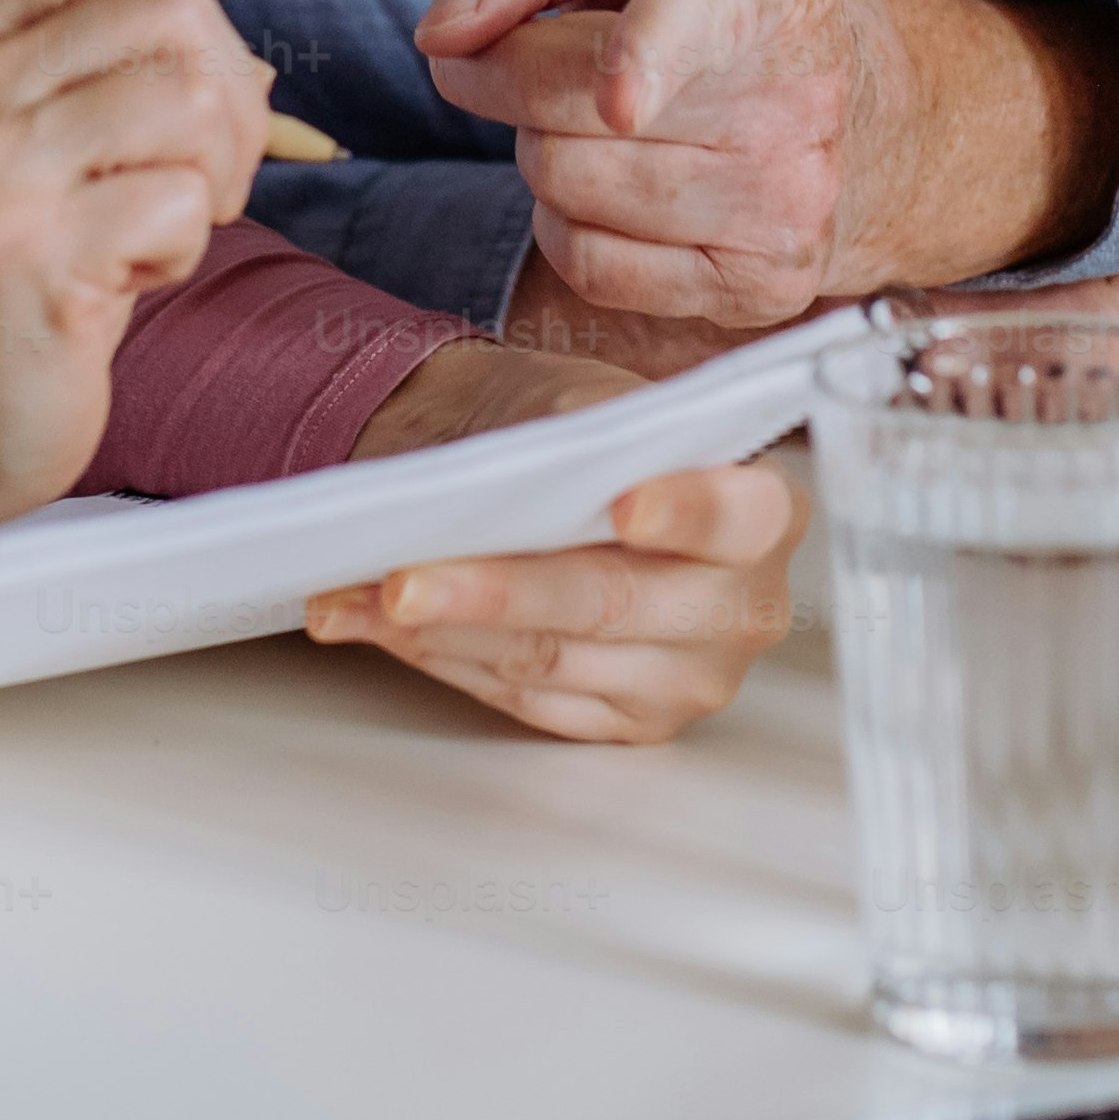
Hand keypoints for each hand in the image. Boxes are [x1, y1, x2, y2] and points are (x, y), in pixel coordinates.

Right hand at [0, 0, 271, 607]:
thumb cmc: (16, 266)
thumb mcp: (40, 135)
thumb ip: (120, 67)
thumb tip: (250, 64)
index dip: (192, 17)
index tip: (170, 99)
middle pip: (179, 8)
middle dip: (229, 100)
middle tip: (192, 179)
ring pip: (193, 99)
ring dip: (212, 178)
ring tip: (153, 230)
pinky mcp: (28, 251)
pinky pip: (181, 203)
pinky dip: (181, 249)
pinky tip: (122, 282)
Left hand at [302, 341, 804, 742]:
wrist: (554, 477)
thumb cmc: (582, 430)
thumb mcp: (596, 397)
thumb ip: (591, 429)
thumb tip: (540, 468)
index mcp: (765, 510)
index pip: (734, 516)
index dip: (684, 510)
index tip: (624, 505)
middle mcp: (744, 608)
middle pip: (609, 603)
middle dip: (495, 591)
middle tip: (402, 580)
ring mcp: (687, 680)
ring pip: (547, 658)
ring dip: (435, 629)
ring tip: (353, 595)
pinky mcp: (625, 723)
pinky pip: (521, 696)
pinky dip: (439, 656)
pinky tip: (377, 625)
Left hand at [415, 0, 1118, 330]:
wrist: (855, 102)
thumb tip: (441, 37)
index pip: (701, 16)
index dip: (648, 55)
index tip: (619, 101)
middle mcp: (797, 92)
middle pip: (570, 105)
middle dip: (512, 72)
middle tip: (540, 52)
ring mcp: (790, 202)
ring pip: (567, 185)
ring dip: (546, 146)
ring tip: (610, 119)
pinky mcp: (763, 287)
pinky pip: (591, 267)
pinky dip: (569, 223)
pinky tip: (620, 185)